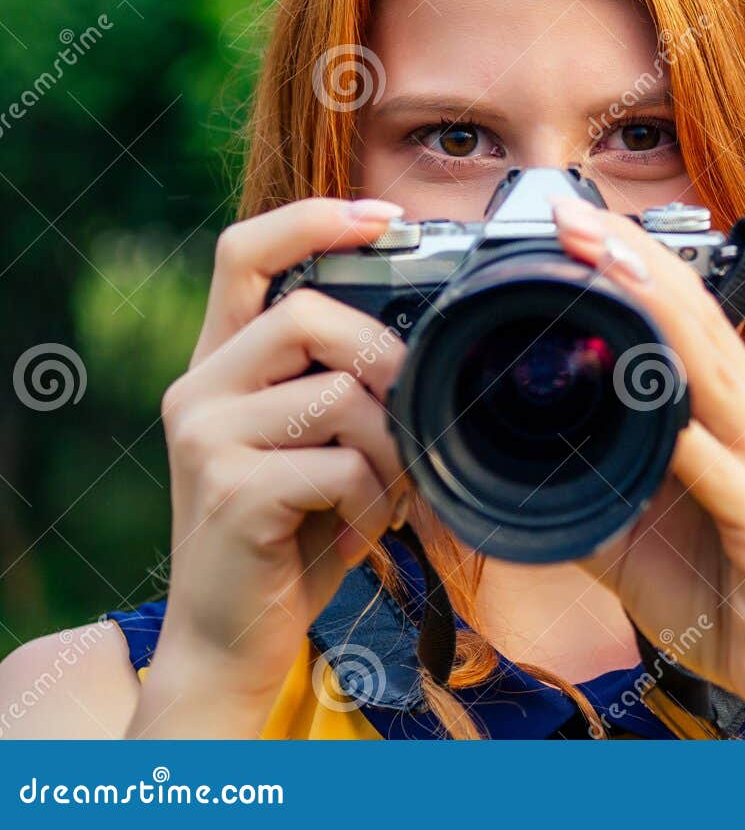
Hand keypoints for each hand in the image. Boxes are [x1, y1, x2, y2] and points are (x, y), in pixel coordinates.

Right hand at [128, 198, 408, 736]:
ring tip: (389, 490)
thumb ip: (343, 383)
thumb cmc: (292, 533)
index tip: (385, 217)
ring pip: (338, 393)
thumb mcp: (314, 444)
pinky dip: (375, 498)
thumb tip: (432, 336)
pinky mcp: (231, 492)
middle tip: (413, 414)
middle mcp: (200, 389)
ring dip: (391, 447)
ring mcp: (207, 438)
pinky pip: (340, 465)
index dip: (314, 219)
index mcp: (222, 363)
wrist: (231, 639)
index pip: (244, 251)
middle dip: (386, 360)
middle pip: (308, 314)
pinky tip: (365, 525)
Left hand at [551, 196, 744, 738]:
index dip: (634, 264)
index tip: (572, 225)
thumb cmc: (724, 594)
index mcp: (735, 415)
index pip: (685, 320)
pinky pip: (730, 477)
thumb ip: (594, 482)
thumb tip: (518, 457)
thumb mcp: (637, 528)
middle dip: (636, 265)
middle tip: (575, 220)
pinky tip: (663, 415)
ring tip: (611, 270)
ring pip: (716, 377)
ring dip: (661, 319)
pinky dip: (694, 444)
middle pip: (700, 326)